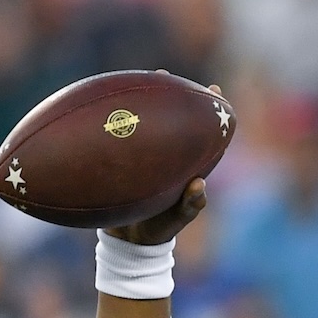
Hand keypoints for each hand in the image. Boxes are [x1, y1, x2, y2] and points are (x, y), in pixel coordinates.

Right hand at [104, 83, 219, 246]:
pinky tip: (102, 105)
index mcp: (186, 167)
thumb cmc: (157, 232)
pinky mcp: (122, 162)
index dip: (211, 112)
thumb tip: (200, 184)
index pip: (203, 135)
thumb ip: (189, 207)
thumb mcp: (174, 221)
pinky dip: (114, 123)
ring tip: (139, 78)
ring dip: (142, 101)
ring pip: (144, 124)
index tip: (215, 90)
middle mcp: (167, 157)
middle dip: (173, 95)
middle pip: (172, 120)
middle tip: (168, 75)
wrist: (127, 243)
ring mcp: (144, 157)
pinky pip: (119, 138)